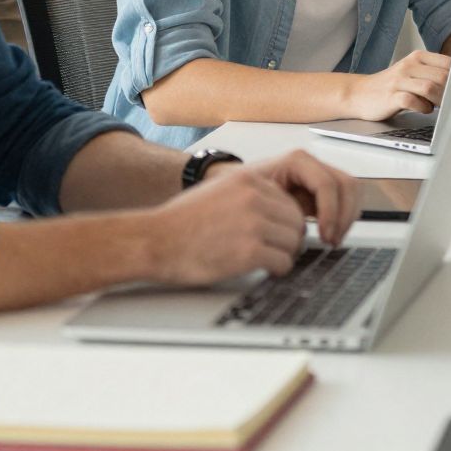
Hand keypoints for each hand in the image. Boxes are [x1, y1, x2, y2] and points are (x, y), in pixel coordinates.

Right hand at [142, 162, 313, 283]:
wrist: (154, 241)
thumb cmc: (180, 222)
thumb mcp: (219, 191)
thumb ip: (250, 195)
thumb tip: (277, 209)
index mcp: (248, 180)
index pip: (290, 200)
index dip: (286, 221)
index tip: (280, 233)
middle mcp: (254, 198)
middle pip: (297, 221)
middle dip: (290, 238)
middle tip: (279, 250)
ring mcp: (253, 224)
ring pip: (294, 242)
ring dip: (285, 254)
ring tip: (269, 260)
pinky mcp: (249, 251)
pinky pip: (283, 262)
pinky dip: (278, 269)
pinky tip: (265, 270)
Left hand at [247, 149, 361, 247]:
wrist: (230, 193)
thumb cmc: (237, 194)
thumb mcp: (252, 198)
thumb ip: (274, 209)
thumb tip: (294, 227)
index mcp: (296, 161)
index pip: (326, 183)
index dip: (330, 211)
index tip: (325, 234)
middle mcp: (312, 166)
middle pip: (346, 184)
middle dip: (344, 214)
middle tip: (332, 240)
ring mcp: (318, 177)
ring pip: (350, 192)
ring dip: (347, 217)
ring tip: (332, 240)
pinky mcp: (320, 191)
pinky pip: (344, 200)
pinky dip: (343, 218)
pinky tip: (330, 234)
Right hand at [348, 49, 450, 119]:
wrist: (359, 93)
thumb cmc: (392, 86)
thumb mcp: (413, 73)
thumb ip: (433, 74)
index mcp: (418, 57)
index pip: (448, 63)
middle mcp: (409, 65)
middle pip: (442, 76)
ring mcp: (399, 80)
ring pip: (430, 87)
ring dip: (439, 100)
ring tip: (438, 106)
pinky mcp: (391, 96)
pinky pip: (413, 101)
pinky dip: (423, 107)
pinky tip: (424, 109)